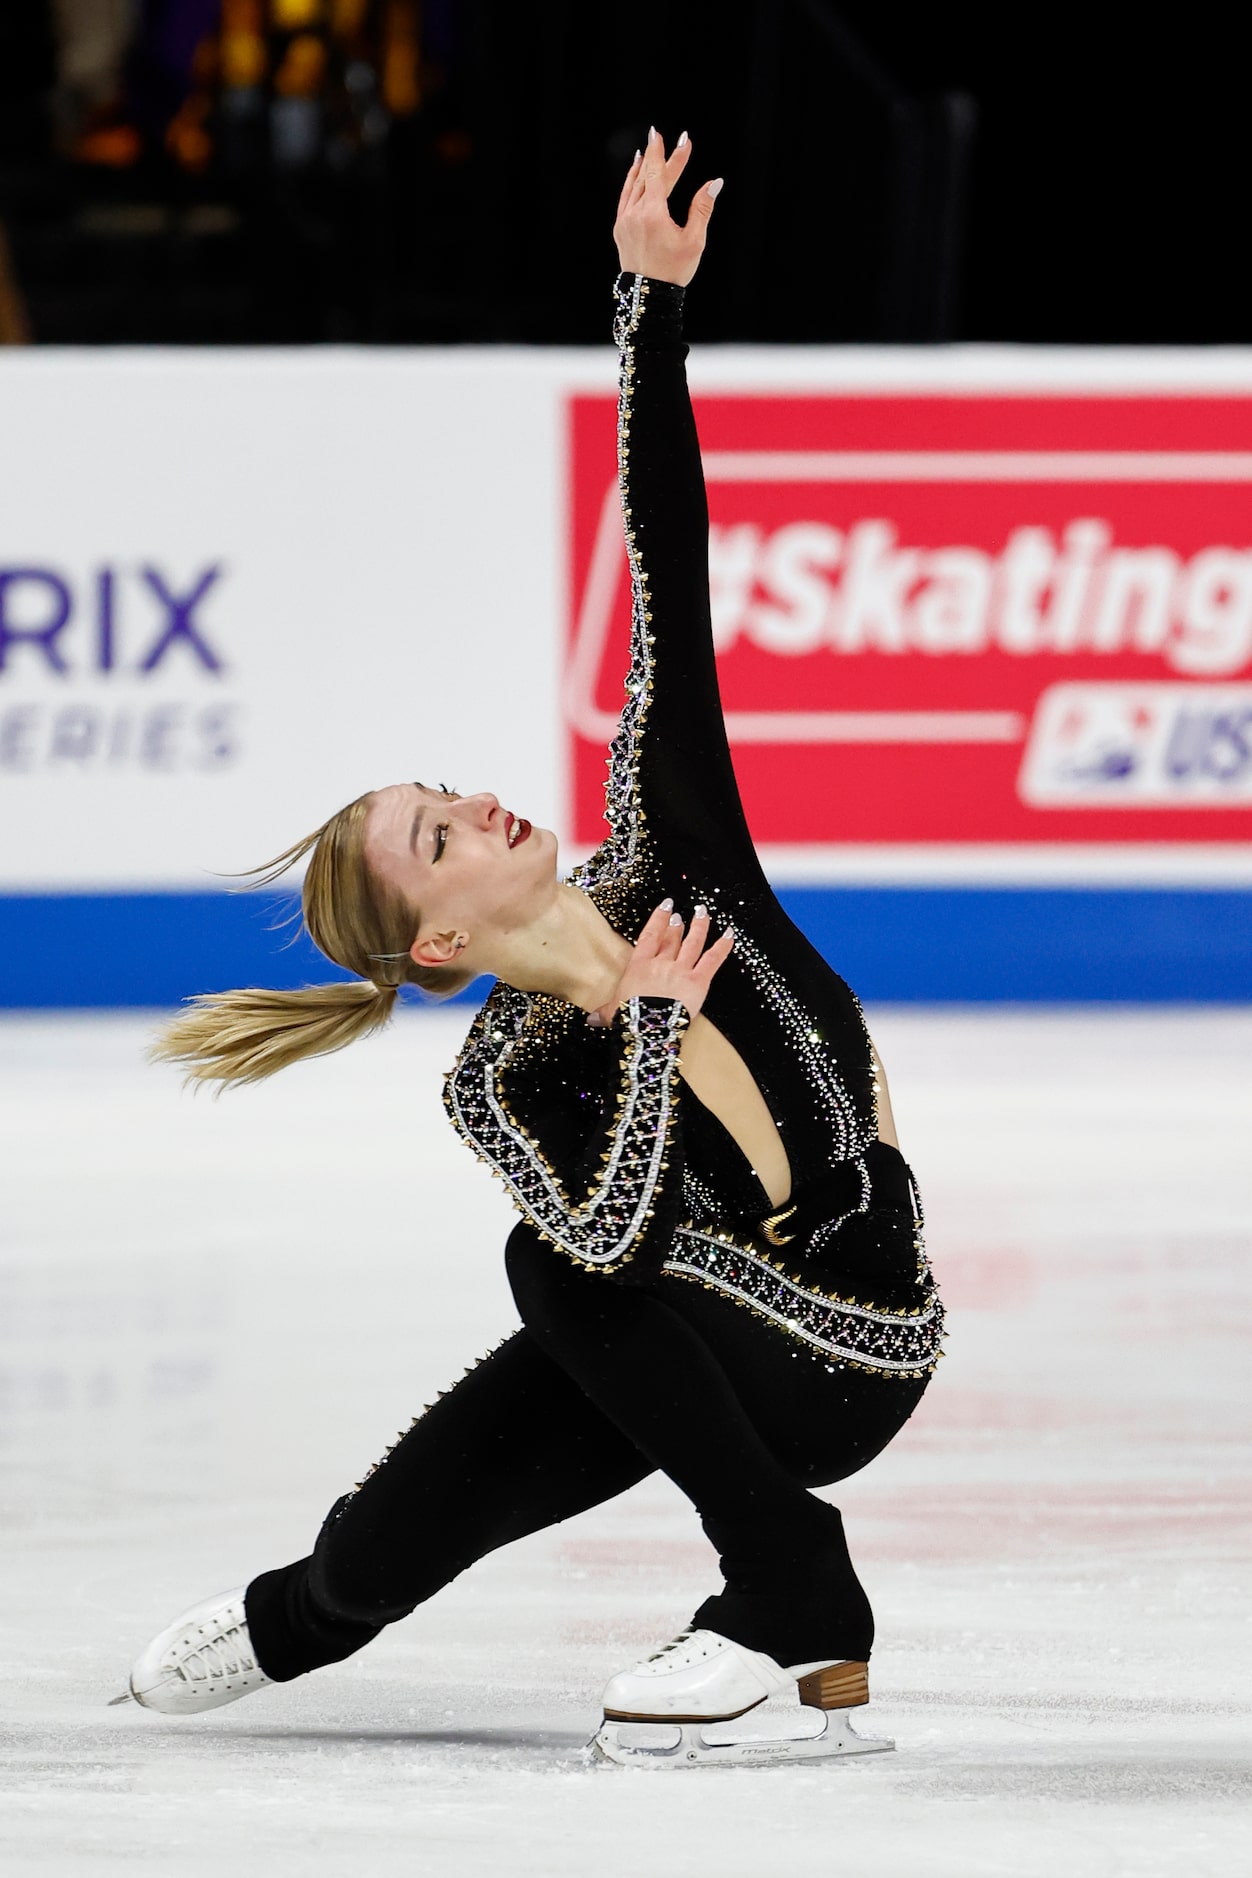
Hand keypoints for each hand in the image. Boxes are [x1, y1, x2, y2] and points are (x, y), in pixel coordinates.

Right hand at [588, 901, 733, 1026]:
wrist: (645, 1026)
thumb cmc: (628, 1018)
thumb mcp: (611, 1012)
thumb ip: (604, 1011)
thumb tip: (590, 1019)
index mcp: (640, 966)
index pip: (650, 935)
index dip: (658, 919)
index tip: (666, 906)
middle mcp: (661, 963)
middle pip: (672, 939)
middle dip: (677, 925)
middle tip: (681, 915)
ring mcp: (681, 970)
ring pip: (693, 943)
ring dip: (699, 926)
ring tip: (703, 913)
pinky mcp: (698, 981)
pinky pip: (713, 960)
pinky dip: (723, 946)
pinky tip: (730, 934)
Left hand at [614, 127, 721, 287]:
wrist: (648, 298)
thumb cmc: (674, 271)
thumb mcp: (694, 241)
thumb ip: (702, 209)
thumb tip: (714, 183)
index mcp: (653, 215)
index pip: (660, 175)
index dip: (671, 155)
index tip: (681, 139)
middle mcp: (635, 214)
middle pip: (648, 178)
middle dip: (658, 156)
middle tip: (663, 136)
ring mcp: (624, 221)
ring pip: (633, 186)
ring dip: (641, 167)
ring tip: (646, 151)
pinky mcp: (620, 229)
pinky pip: (624, 199)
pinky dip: (630, 184)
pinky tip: (634, 176)